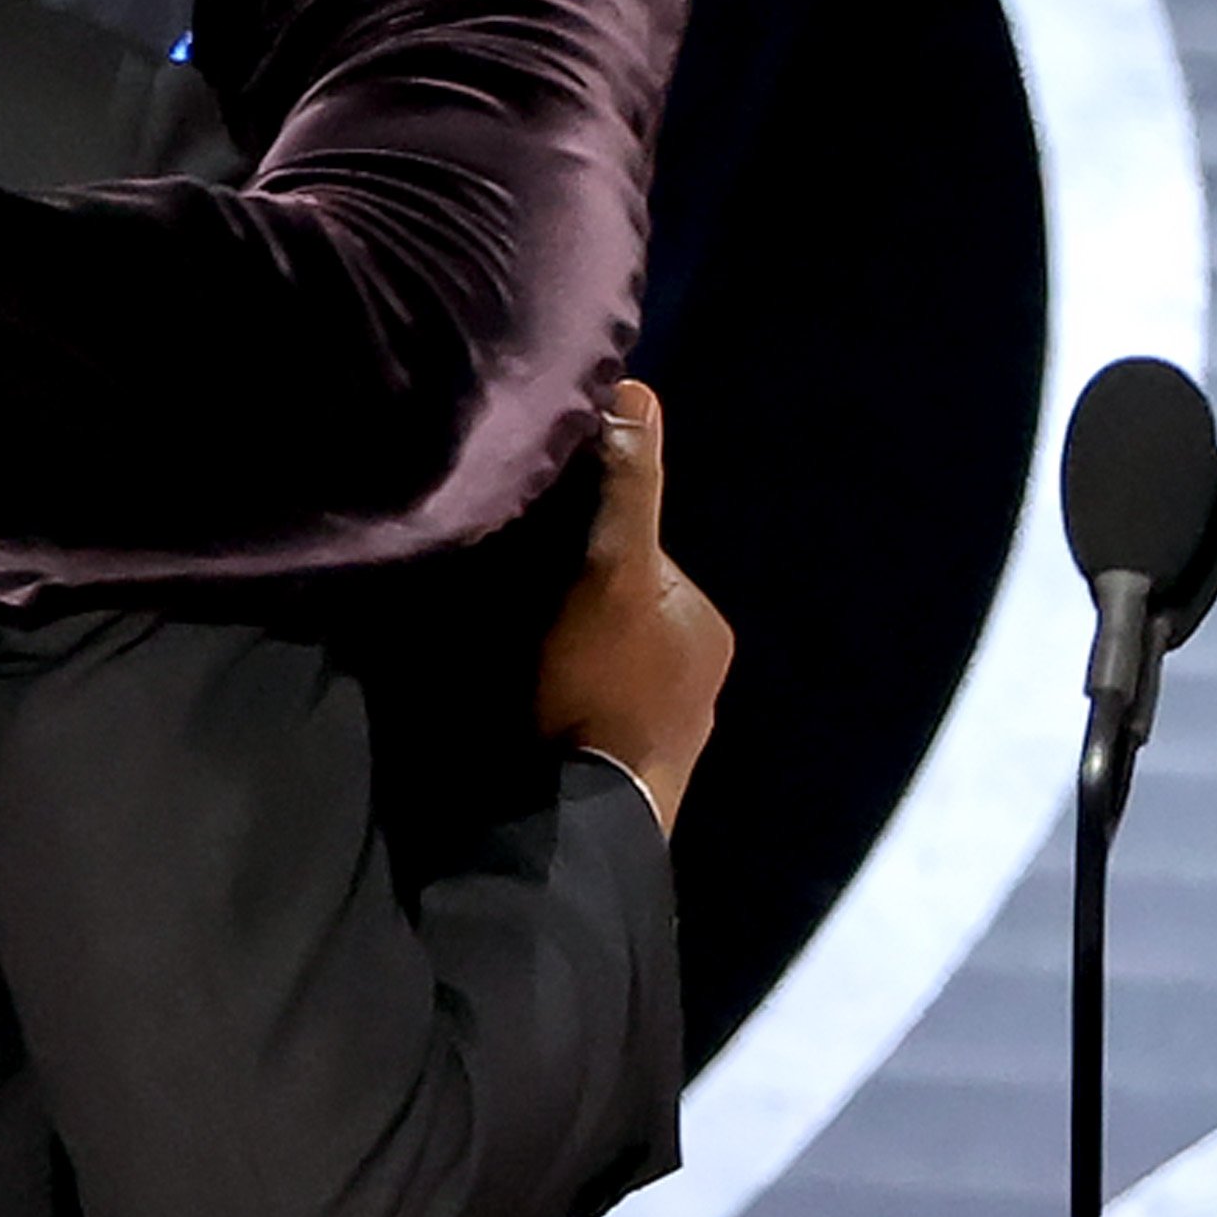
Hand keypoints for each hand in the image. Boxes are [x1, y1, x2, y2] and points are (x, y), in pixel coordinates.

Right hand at [534, 381, 730, 831]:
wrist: (577, 824)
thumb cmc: (602, 690)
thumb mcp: (613, 572)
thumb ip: (627, 488)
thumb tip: (634, 392)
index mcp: (705, 628)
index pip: (636, 558)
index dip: (581, 549)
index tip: (532, 562)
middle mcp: (698, 684)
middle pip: (616, 616)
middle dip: (572, 611)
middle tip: (513, 616)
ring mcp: (663, 742)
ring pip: (598, 673)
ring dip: (560, 668)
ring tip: (510, 671)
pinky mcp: (622, 785)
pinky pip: (582, 723)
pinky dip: (555, 715)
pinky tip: (522, 719)